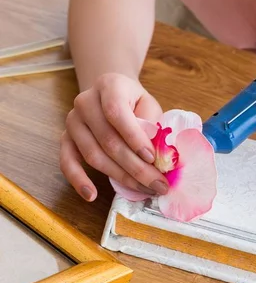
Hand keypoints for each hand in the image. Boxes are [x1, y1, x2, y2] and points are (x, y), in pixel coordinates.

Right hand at [60, 73, 167, 201]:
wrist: (111, 93)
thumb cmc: (135, 102)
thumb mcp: (149, 105)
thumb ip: (153, 126)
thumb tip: (162, 158)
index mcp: (109, 86)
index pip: (116, 113)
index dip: (134, 137)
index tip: (153, 158)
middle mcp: (85, 102)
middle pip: (108, 140)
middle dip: (136, 167)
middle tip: (158, 184)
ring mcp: (72, 121)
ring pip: (93, 155)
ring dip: (120, 177)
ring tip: (144, 190)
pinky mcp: (65, 138)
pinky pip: (67, 162)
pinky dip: (78, 180)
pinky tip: (91, 195)